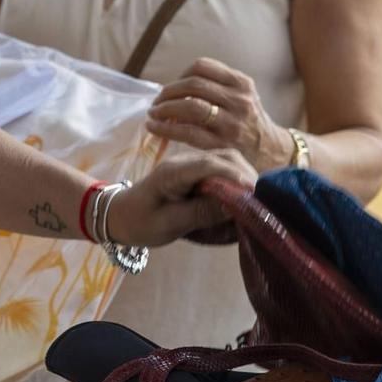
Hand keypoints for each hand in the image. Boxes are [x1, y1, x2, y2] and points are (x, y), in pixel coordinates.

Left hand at [104, 146, 257, 248]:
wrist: (118, 215)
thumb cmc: (138, 222)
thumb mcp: (167, 224)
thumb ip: (199, 213)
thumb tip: (235, 207)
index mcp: (174, 171)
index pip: (212, 165)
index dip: (237, 178)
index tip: (256, 196)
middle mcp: (185, 162)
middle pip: (226, 158)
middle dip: (247, 177)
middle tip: (262, 203)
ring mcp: (192, 165)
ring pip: (228, 161)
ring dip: (244, 178)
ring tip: (255, 203)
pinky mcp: (196, 173)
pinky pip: (222, 171)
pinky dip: (236, 182)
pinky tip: (242, 201)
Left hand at [147, 58, 293, 172]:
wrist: (272, 152)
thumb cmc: (249, 122)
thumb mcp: (243, 96)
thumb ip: (217, 86)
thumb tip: (176, 85)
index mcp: (242, 83)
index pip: (203, 67)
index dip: (180, 75)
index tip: (172, 87)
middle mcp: (239, 100)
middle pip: (193, 85)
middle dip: (168, 92)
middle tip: (157, 101)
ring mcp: (232, 123)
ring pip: (190, 106)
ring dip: (164, 108)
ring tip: (154, 114)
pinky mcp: (222, 144)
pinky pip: (187, 132)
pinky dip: (166, 128)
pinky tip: (154, 128)